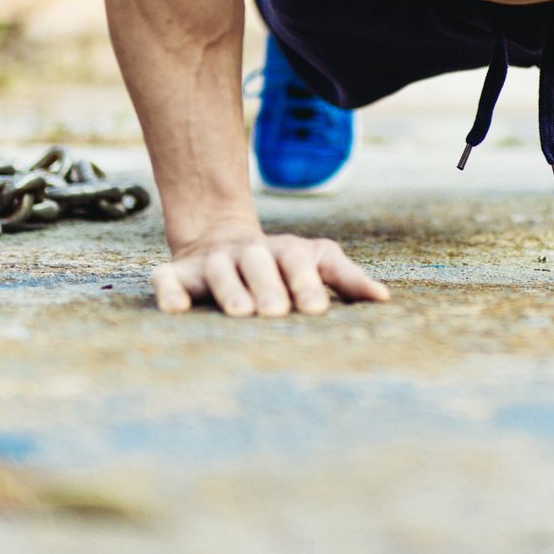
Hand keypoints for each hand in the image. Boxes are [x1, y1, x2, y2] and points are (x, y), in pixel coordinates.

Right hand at [152, 226, 390, 316]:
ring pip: (219, 271)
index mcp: (285, 251)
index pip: (297, 261)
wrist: (221, 239)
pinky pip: (169, 280)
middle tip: (276, 313)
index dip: (305, 283)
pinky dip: (169, 292)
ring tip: (239, 313)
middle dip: (267, 286)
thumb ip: (347, 279)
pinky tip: (174, 309)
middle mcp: (248, 253)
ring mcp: (213, 262)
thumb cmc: (282, 264)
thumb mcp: (317, 262)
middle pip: (258, 263)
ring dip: (229, 290)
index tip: (316, 309)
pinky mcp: (178, 274)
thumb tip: (384, 298)